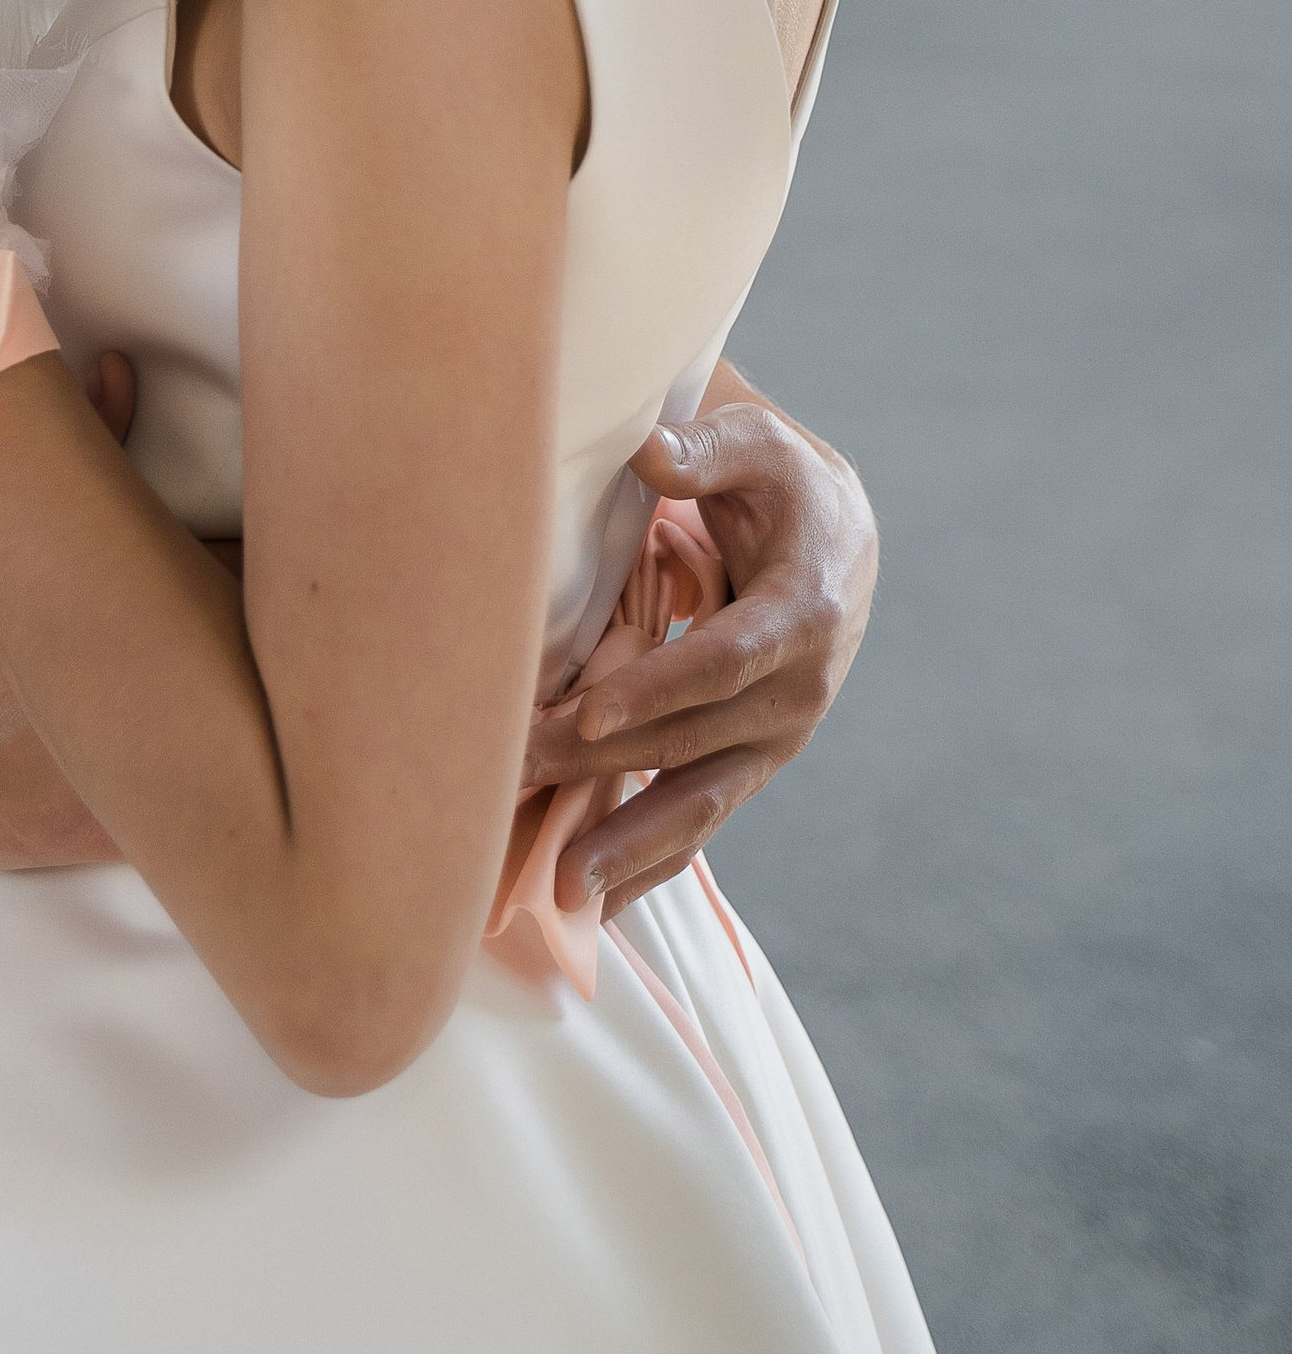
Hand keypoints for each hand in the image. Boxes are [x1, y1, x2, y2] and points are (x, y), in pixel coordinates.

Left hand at [521, 389, 876, 918]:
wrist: (838, 541)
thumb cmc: (781, 483)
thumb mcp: (759, 447)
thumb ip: (709, 450)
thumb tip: (651, 454)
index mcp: (803, 614)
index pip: (723, 662)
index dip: (659, 690)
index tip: (590, 714)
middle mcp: (797, 691)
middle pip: (693, 738)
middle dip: (605, 764)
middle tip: (515, 773)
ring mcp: (775, 738)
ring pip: (700, 802)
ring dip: (630, 846)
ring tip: (561, 891)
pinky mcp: (749, 761)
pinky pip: (701, 819)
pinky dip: (651, 864)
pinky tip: (597, 906)